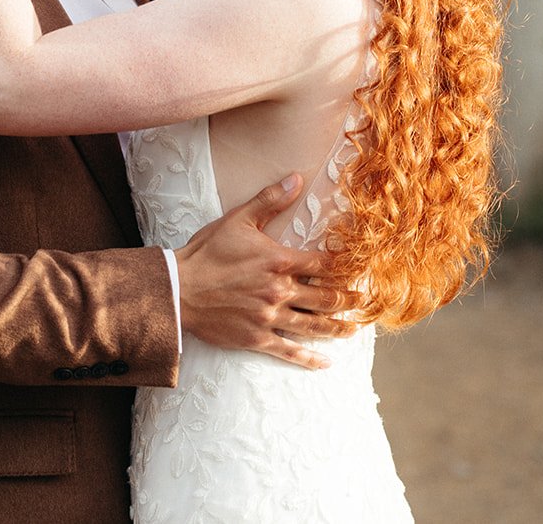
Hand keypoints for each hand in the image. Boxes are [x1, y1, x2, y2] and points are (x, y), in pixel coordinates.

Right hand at [173, 174, 361, 369]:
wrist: (178, 288)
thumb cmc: (207, 252)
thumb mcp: (238, 220)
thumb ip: (270, 200)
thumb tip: (296, 178)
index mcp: (279, 261)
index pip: (323, 265)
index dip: (344, 267)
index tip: (358, 270)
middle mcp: (280, 291)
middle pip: (326, 298)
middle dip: (349, 300)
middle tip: (364, 302)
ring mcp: (270, 317)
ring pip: (314, 326)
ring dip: (338, 328)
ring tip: (353, 329)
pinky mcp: (256, 338)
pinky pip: (289, 351)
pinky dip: (309, 359)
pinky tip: (325, 363)